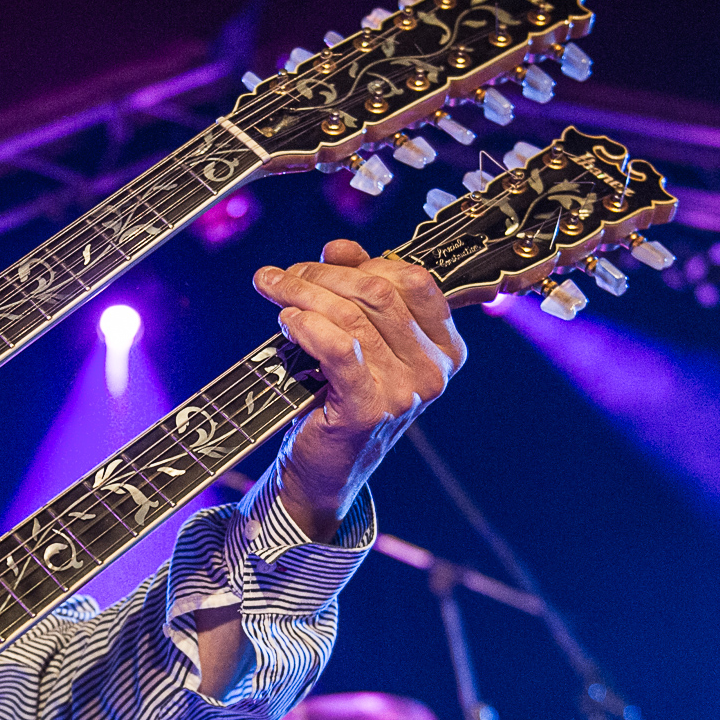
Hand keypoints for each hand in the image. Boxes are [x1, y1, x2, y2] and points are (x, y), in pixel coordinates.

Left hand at [253, 239, 466, 540]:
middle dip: (322, 275)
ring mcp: (405, 392)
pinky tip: (286, 322)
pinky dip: (307, 326)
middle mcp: (434, 370)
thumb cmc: (341, 401)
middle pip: (379, 293)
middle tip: (284, 276)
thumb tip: (341, 248)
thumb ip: (361, 293)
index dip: (366, 261)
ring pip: (352, 316)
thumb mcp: (362, 342)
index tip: (325, 259)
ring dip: (302, 295)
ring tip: (273, 290)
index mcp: (445, 348)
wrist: (326, 471)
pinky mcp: (370, 409)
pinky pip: (338, 348)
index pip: (414, 281)